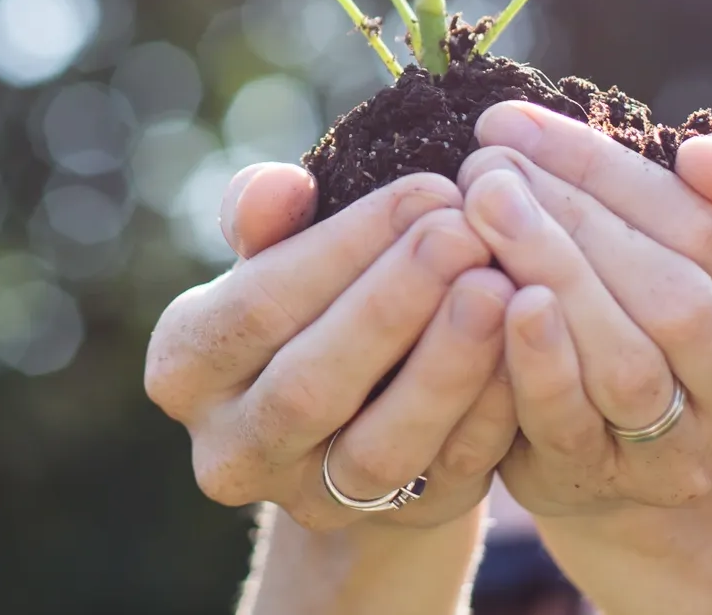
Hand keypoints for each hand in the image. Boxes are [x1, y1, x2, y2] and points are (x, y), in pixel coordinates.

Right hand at [143, 166, 519, 532]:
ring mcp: (310, 501)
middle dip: (393, 303)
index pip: (258, 306)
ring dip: (445, 366)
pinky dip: (491, 409)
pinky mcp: (397, 523)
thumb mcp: (277, 249)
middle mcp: (231, 450)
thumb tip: (280, 188)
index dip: (342, 247)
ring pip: (379, 449)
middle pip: (309, 385)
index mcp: (184, 367)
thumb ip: (267, 214)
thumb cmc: (311, 294)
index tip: (424, 190)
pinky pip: (449, 475)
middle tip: (465, 232)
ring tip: (499, 287)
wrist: (358, 399)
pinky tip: (526, 344)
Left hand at [459, 103, 711, 516]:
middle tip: (489, 163)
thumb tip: (710, 160)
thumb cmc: (653, 299)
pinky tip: (493, 293)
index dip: (610, 171)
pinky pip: (570, 422)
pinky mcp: (608, 487)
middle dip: (574, 217)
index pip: (710, 233)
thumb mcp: (699, 238)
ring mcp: (690, 461)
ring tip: (479, 204)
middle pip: (674, 299)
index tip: (519, 121)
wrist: (611, 434)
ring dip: (547, 272)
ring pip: (627, 364)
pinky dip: (534, 357)